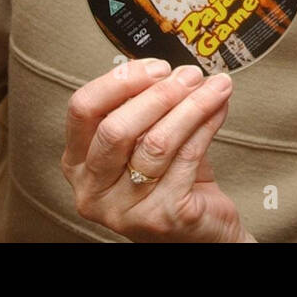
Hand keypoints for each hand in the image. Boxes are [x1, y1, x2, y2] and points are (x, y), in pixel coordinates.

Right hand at [62, 59, 251, 242]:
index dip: (120, 81)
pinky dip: (208, 125)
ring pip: (156, 143)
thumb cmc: (169, 178)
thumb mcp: (144, 140)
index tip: (156, 67)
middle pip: (116, 128)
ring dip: (192, 106)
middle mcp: (92, 190)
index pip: (83, 109)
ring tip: (216, 87)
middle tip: (190, 75)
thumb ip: (148, 107)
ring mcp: (125, 209)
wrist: (200, 229)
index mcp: (77, 162)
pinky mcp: (163, 217)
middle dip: (159, 94)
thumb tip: (174, 69)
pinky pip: (187, 158)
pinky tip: (220, 108)